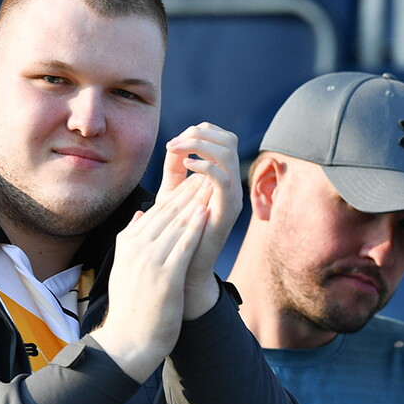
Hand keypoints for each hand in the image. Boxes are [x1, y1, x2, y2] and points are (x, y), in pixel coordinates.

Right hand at [91, 175, 208, 381]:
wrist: (128, 342)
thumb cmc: (131, 308)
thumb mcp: (125, 267)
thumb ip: (131, 239)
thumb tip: (140, 215)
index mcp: (127, 242)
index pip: (156, 211)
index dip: (176, 193)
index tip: (192, 179)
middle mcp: (136, 247)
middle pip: (167, 212)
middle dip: (188, 191)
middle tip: (205, 172)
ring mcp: (149, 260)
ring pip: (176, 223)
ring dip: (195, 202)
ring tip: (210, 184)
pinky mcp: (164, 275)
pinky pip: (183, 245)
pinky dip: (196, 227)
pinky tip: (207, 212)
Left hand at [157, 123, 242, 318]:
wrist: (182, 271)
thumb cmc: (175, 235)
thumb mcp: (172, 195)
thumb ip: (175, 170)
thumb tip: (173, 145)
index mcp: (220, 178)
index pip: (219, 138)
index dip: (197, 132)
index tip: (172, 143)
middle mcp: (230, 184)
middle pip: (228, 139)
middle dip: (200, 133)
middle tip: (174, 144)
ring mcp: (232, 196)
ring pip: (228, 152)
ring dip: (200, 145)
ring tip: (177, 151)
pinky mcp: (227, 210)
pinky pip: (223, 177)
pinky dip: (205, 165)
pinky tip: (187, 166)